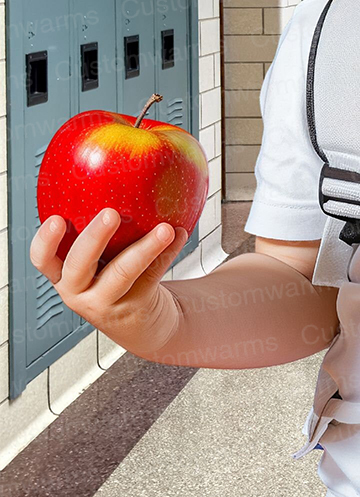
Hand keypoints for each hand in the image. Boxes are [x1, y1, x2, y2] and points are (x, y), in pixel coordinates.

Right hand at [30, 208, 188, 360]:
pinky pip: (152, 274)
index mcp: (64, 275)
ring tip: (165, 228)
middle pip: (79, 265)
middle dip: (93, 238)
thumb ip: (103, 231)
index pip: (43, 259)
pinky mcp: (134, 307)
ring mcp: (106, 302)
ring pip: (123, 272)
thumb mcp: (101, 261)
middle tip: (111, 214)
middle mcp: (79, 292)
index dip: (45, 241)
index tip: (56, 218)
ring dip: (146, 247)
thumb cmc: (119, 279)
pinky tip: (180, 234)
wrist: (143, 323)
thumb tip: (118, 173)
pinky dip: (168, 252)